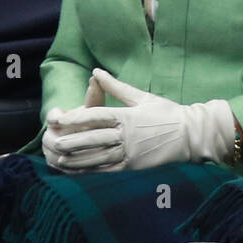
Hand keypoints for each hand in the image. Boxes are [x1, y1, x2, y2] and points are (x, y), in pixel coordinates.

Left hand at [45, 69, 234, 172]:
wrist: (190, 135)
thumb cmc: (167, 113)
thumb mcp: (142, 96)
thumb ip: (116, 86)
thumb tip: (97, 71)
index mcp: (127, 116)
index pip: (97, 116)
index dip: (76, 118)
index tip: (60, 120)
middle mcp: (126, 135)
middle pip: (93, 138)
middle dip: (71, 141)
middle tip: (52, 142)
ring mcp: (130, 152)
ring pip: (98, 157)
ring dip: (77, 159)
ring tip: (60, 159)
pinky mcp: (133, 166)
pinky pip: (108, 169)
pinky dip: (92, 171)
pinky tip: (80, 171)